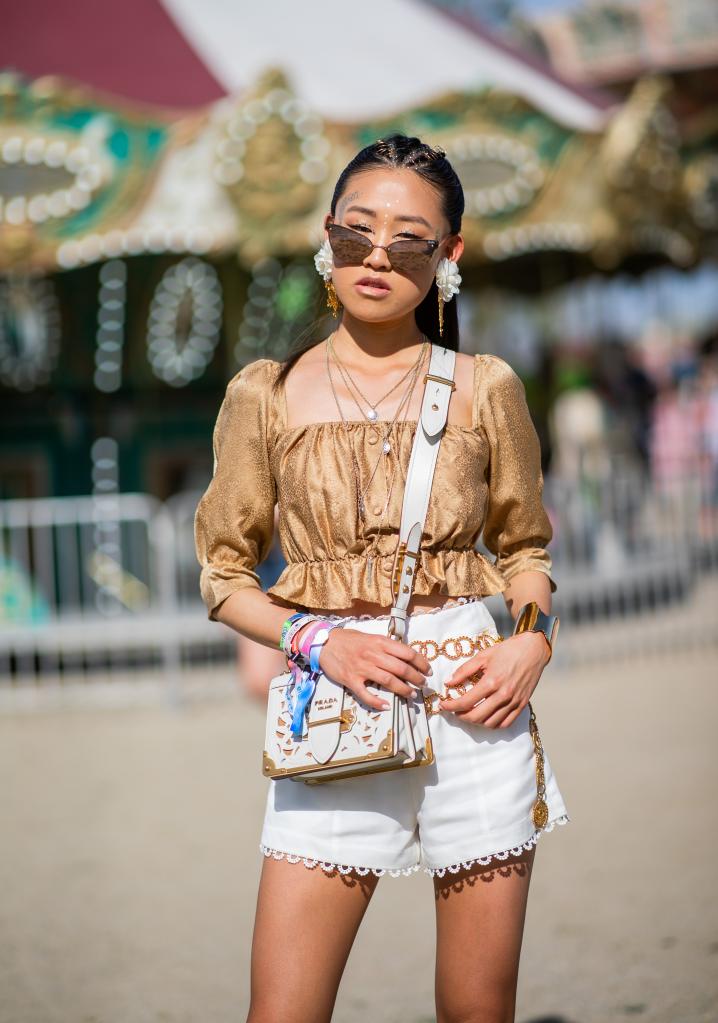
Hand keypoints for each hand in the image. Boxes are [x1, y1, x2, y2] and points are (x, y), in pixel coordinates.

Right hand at [314, 627, 431, 710]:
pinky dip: (377, 702)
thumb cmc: (349, 639)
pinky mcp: (351, 680)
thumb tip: (405, 656)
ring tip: (411, 694)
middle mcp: (373, 655)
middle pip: (401, 668)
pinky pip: (366, 694)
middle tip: (422, 684)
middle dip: (416, 678)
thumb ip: (386, 646)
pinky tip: (387, 706)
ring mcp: (362, 668)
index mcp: (380, 642)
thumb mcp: (370, 637)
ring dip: (403, 689)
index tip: (427, 670)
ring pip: (388, 681)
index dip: (421, 662)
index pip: (407, 653)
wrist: (324, 643)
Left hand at [438, 631, 549, 727]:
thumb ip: (464, 670)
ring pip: (490, 723)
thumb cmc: (508, 650)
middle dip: (461, 716)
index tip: (443, 705)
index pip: (466, 702)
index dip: (451, 706)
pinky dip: (493, 724)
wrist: (533, 650)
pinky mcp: (522, 704)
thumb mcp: (483, 656)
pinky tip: (486, 717)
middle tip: (454, 711)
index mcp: (491, 681)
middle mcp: (503, 695)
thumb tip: (448, 682)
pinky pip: (506, 723)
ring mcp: (514, 702)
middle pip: (476, 716)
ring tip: (469, 713)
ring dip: (476, 722)